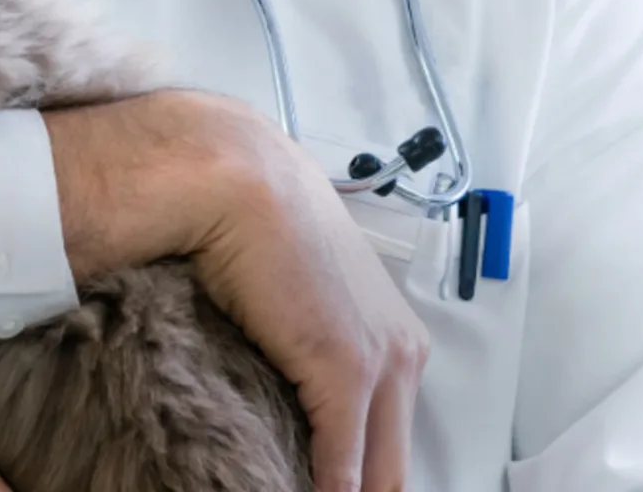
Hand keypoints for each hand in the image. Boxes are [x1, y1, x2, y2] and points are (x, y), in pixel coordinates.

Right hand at [42, 91, 429, 491]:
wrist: (241, 182)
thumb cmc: (259, 228)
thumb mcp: (299, 300)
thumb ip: (306, 350)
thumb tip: (283, 391)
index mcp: (396, 339)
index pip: (391, 439)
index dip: (366, 477)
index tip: (329, 485)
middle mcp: (402, 354)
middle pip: (396, 465)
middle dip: (366, 491)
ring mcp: (381, 365)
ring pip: (379, 472)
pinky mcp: (347, 372)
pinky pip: (343, 464)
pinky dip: (322, 491)